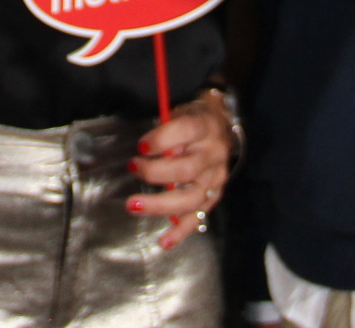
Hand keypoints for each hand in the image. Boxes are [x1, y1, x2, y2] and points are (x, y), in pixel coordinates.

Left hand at [128, 90, 236, 250]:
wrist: (222, 126)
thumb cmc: (193, 121)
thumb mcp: (180, 112)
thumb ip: (166, 130)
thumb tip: (145, 151)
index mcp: (205, 127)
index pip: (186, 131)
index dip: (161, 140)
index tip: (141, 147)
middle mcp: (213, 155)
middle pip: (186, 170)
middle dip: (155, 172)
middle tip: (133, 168)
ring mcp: (215, 179)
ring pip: (191, 198)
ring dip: (160, 205)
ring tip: (134, 205)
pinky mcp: (215, 196)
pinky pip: (198, 217)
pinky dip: (181, 232)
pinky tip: (164, 241)